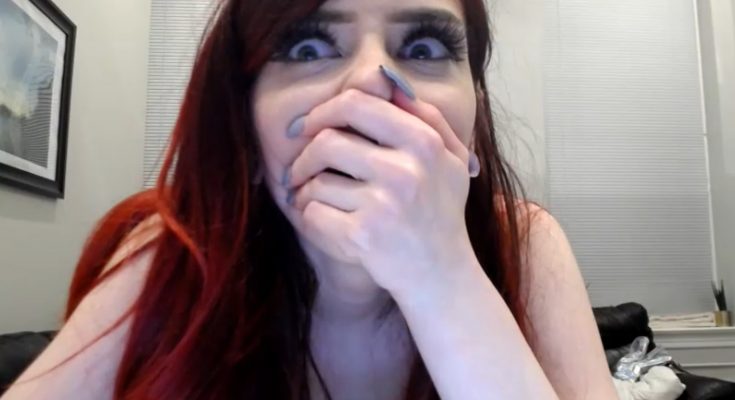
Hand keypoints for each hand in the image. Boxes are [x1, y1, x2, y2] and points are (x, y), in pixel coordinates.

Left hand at [284, 87, 477, 296]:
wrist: (440, 274)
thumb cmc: (440, 211)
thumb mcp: (450, 158)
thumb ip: (426, 116)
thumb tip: (386, 82)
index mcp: (424, 143)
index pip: (356, 104)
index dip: (323, 111)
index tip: (310, 127)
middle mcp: (406, 170)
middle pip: (326, 141)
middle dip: (304, 156)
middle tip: (300, 170)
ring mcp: (383, 205)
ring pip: (315, 182)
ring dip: (307, 192)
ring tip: (319, 201)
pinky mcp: (363, 237)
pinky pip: (312, 214)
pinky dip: (309, 219)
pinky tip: (324, 223)